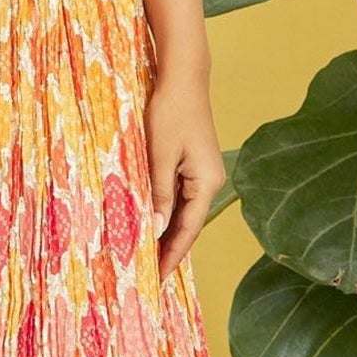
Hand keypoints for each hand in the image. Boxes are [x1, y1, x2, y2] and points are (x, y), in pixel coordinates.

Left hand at [144, 70, 225, 280]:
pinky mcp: (194, 164)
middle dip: (167, 249)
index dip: (171, 256)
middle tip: (146, 275)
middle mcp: (211, 182)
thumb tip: (156, 230)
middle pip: (188, 225)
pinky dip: (166, 212)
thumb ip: (159, 195)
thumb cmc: (170, 112)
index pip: (188, 231)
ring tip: (145, 256)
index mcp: (207, 183)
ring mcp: (204, 173)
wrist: (182, 78)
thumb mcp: (159, 156)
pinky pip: (179, 197)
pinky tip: (151, 223)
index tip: (156, 279)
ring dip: (166, 232)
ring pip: (183, 212)